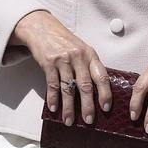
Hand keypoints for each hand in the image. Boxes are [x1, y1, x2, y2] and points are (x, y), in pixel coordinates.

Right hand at [12, 10, 111, 125]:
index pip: (101, 77)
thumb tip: (98, 91)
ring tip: (69, 120)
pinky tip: (54, 108)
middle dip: (87, 106)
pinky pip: (52, 84)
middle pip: (85, 86)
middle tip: (88, 120)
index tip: (106, 107)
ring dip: (68, 107)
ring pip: (67, 88)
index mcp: (90, 55)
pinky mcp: (48, 63)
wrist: (42, 27)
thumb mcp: (81, 50)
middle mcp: (78, 57)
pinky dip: (52, 98)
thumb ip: (89, 66)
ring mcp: (62, 60)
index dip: (105, 93)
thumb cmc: (64, 41)